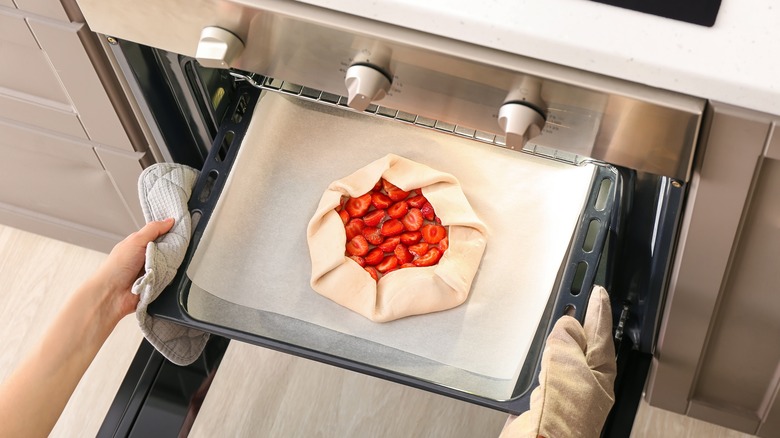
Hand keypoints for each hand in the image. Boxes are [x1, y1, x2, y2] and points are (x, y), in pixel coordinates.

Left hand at [92, 218, 174, 320]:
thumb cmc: (116, 267)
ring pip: (171, 262)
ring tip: (164, 263)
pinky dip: (169, 276)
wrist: (112, 294)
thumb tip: (169, 221)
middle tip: (175, 247)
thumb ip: (153, 229)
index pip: (161, 234)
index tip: (182, 228)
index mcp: (140, 244)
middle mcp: (146, 256)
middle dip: (173, 248)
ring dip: (170, 263)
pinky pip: (170, 277)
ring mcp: (152, 270)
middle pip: (169, 248)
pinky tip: (165, 274)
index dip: (171, 230)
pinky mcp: (157, 283)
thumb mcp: (136, 240)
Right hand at [501, 286, 615, 437]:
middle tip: (578, 296)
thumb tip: (565, 325)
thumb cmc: (565, 420)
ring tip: (552, 319)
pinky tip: (529, 357)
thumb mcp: (568, 368)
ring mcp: (563, 393)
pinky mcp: (541, 403)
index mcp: (599, 372)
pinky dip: (536, 362)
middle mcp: (585, 382)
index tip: (597, 290)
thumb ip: (566, 341)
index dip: (598, 308)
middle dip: (581, 321)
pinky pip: (540, 375)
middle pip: (583, 344)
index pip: (601, 331)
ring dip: (555, 339)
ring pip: (561, 358)